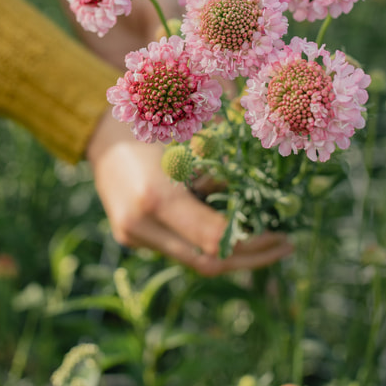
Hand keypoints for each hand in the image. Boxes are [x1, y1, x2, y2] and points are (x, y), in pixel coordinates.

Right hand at [86, 112, 293, 275]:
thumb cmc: (152, 123)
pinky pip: (179, 249)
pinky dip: (208, 243)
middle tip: (284, 247)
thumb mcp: (190, 139)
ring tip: (266, 240)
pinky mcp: (131, 237)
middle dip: (250, 259)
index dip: (254, 242)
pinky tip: (231, 230)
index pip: (215, 238)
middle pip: (207, 262)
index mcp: (156, 196)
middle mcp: (140, 224)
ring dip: (232, 254)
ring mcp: (132, 235)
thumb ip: (222, 169)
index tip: (282, 235)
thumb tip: (264, 189)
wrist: (101, 134)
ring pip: (194, 260)